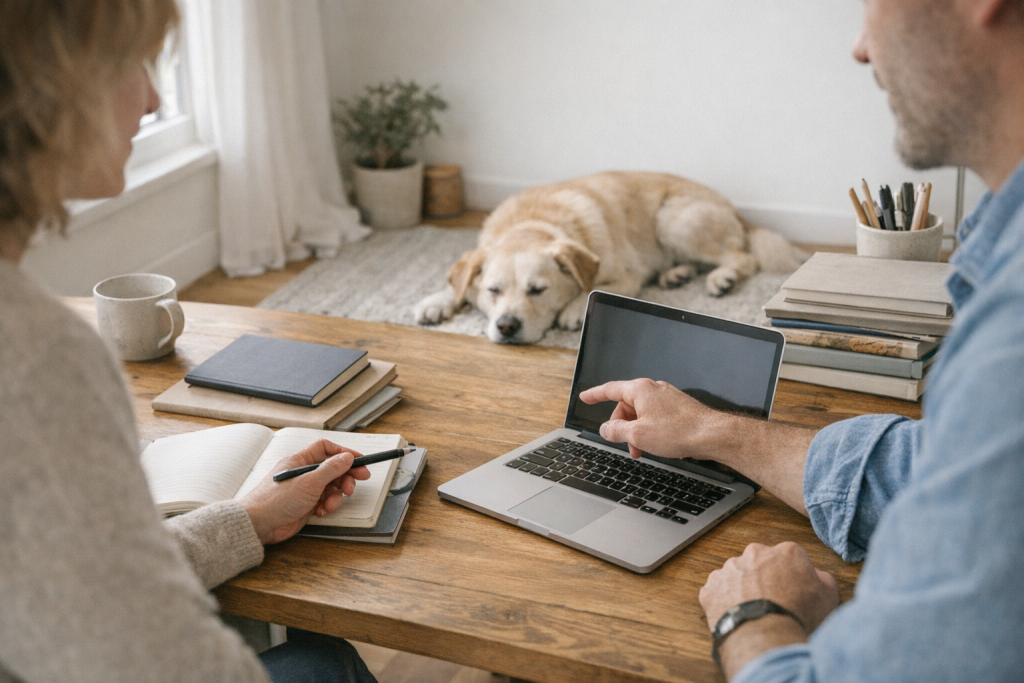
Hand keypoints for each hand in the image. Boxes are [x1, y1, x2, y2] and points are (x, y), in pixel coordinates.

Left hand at [240, 439, 370, 544]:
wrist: (260, 525)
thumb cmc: (275, 500)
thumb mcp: (309, 482)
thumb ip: (331, 469)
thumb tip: (347, 457)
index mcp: (300, 460)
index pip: (326, 449)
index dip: (344, 453)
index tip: (360, 460)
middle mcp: (303, 472)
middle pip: (332, 469)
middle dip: (345, 477)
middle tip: (356, 484)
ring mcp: (305, 489)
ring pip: (331, 487)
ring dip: (336, 496)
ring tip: (330, 504)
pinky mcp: (306, 504)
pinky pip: (325, 501)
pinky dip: (327, 506)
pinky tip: (321, 512)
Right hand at [579, 379, 724, 459]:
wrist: (711, 434)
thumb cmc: (679, 431)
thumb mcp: (638, 435)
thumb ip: (617, 431)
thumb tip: (606, 429)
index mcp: (640, 390)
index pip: (610, 389)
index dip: (594, 395)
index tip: (585, 397)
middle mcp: (653, 389)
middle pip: (626, 406)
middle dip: (622, 427)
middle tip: (625, 445)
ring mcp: (666, 398)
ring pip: (641, 413)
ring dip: (637, 432)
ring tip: (643, 449)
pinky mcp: (677, 407)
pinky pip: (655, 416)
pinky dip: (650, 430)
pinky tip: (656, 444)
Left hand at [700, 542, 838, 633]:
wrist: (764, 637)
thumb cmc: (797, 616)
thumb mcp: (828, 596)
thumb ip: (822, 577)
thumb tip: (814, 574)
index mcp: (786, 552)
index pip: (790, 557)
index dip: (792, 576)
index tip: (793, 591)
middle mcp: (755, 553)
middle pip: (761, 562)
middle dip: (765, 578)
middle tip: (772, 602)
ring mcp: (730, 569)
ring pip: (737, 575)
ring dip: (743, 589)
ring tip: (754, 613)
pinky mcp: (711, 587)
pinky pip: (718, 592)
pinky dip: (725, 602)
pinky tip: (737, 617)